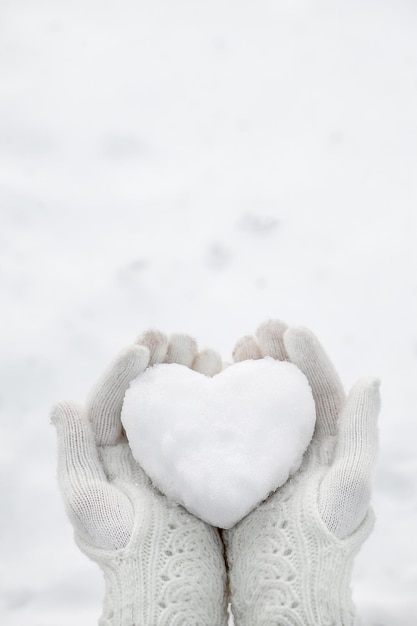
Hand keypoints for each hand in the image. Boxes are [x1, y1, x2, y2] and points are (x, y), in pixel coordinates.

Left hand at [52, 330, 227, 625]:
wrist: (175, 585)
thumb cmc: (128, 551)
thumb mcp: (92, 506)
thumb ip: (76, 455)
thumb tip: (61, 404)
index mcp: (109, 454)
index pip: (113, 399)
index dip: (125, 367)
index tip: (145, 343)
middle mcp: (141, 449)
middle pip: (149, 393)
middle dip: (162, 360)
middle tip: (180, 337)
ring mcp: (175, 454)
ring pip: (182, 401)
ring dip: (191, 371)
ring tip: (204, 350)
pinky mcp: (206, 463)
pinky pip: (210, 421)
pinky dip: (217, 396)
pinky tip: (228, 377)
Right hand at [223, 319, 379, 625]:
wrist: (279, 583)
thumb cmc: (318, 541)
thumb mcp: (346, 489)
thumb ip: (359, 434)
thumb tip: (372, 379)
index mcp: (329, 442)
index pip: (321, 387)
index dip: (307, 354)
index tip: (288, 327)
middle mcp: (299, 442)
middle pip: (287, 386)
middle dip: (274, 352)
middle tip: (256, 330)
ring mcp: (266, 452)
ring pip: (256, 399)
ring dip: (247, 368)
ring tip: (233, 346)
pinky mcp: (236, 465)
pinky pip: (229, 422)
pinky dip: (220, 398)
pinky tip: (209, 381)